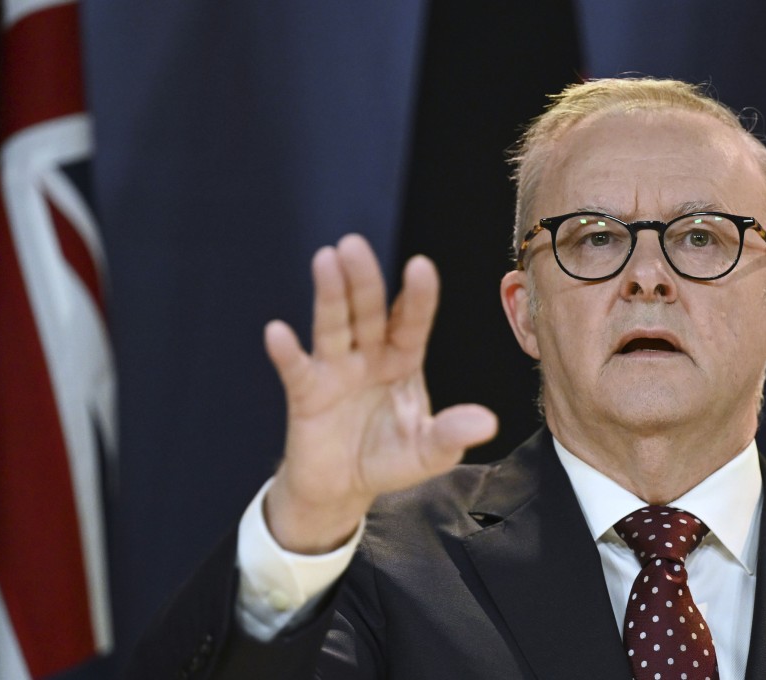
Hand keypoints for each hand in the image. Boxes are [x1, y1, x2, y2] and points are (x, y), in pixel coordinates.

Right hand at [263, 234, 497, 553]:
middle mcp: (369, 355)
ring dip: (329, 295)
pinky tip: (278, 332)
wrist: (342, 489)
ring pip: (333, 326)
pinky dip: (287, 353)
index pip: (412, 321)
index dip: (417, 296)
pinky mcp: (306, 393)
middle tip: (354, 246)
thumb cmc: (388, 459)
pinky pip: (297, 369)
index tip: (420, 266)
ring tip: (325, 260)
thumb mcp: (427, 454)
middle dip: (363, 279)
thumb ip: (451, 435)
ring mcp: (335, 370)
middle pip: (367, 311)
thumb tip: (488, 423)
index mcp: (403, 360)